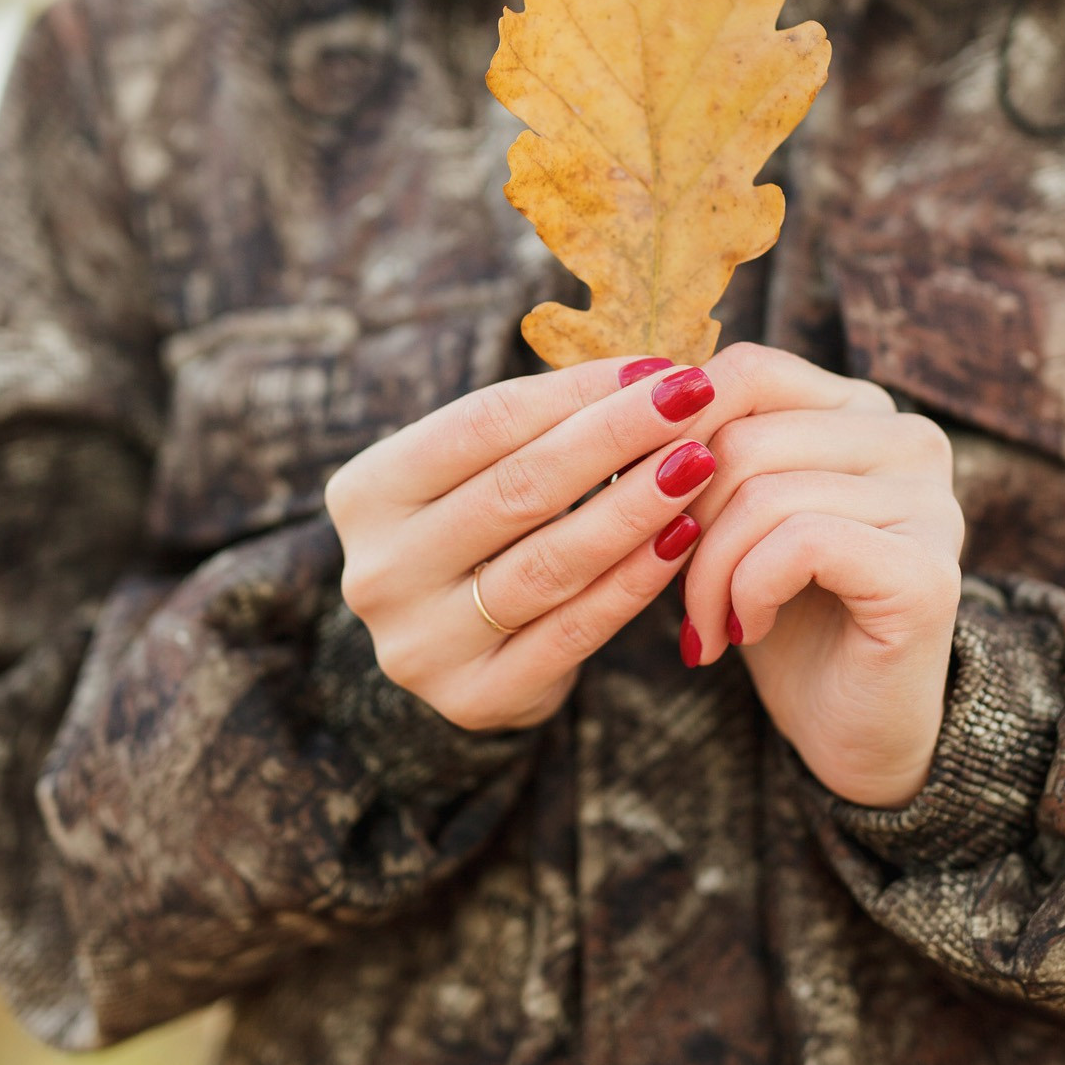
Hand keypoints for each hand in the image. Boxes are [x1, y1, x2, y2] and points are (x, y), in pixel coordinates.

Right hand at [323, 355, 726, 730]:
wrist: (458, 654)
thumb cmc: (482, 534)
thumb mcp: (481, 474)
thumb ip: (541, 425)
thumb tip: (651, 368)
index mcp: (366, 493)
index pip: (482, 423)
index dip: (576, 391)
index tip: (656, 366)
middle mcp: (379, 571)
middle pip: (517, 489)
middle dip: (616, 437)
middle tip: (692, 399)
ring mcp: (421, 643)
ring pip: (550, 562)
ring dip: (635, 505)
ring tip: (698, 462)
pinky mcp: (475, 697)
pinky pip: (574, 630)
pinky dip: (635, 580)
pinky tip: (683, 538)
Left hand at [680, 343, 964, 809]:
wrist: (847, 731)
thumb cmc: (781, 616)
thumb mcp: (727, 519)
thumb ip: (699, 452)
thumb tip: (624, 402)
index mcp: (861, 410)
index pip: (748, 371)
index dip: (674, 433)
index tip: (643, 507)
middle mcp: (908, 438)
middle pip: (745, 435)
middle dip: (681, 519)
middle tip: (671, 591)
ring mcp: (930, 500)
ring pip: (763, 492)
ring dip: (706, 571)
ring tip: (707, 623)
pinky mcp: (926, 569)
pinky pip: (799, 542)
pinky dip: (747, 591)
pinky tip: (746, 629)